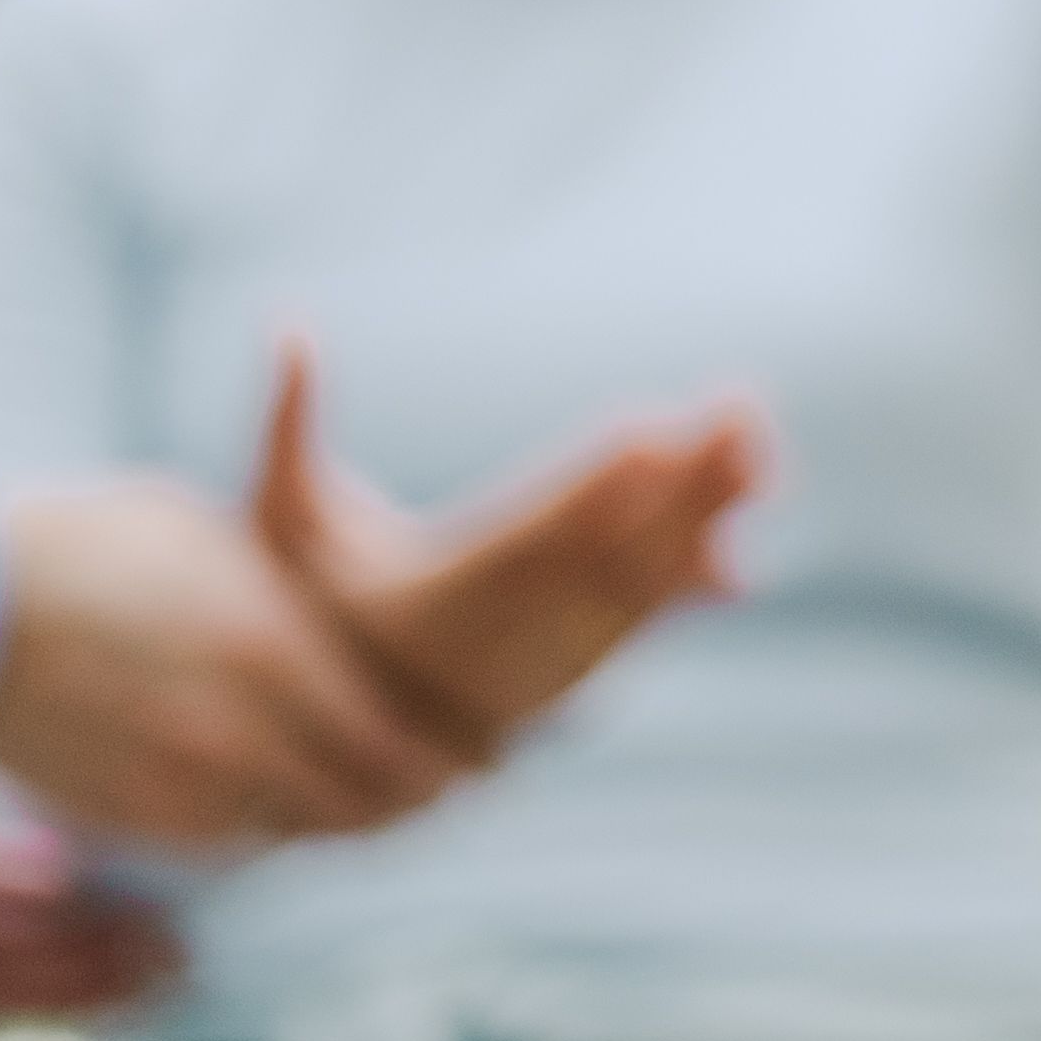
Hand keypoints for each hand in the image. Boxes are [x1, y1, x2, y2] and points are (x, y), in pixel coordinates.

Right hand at [0, 460, 488, 848]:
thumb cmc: (101, 546)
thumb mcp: (225, 545)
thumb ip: (299, 601)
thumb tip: (366, 626)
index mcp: (272, 649)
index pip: (400, 739)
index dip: (454, 760)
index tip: (490, 758)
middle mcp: (236, 730)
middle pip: (364, 802)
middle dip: (414, 799)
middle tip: (447, 787)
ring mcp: (177, 787)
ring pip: (299, 832)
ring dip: (340, 818)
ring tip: (377, 798)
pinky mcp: (126, 821)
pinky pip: (226, 845)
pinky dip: (264, 829)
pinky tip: (281, 800)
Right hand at [250, 343, 759, 742]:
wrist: (341, 721)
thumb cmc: (310, 598)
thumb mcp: (281, 516)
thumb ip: (287, 424)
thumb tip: (286, 320)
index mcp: (435, 592)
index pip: (527, 529)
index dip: (591, 485)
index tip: (647, 430)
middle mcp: (503, 632)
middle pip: (606, 552)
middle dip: (680, 485)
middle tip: (740, 412)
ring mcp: (547, 656)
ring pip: (640, 587)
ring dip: (705, 520)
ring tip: (759, 449)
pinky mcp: (576, 666)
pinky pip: (644, 625)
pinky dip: (693, 587)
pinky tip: (744, 541)